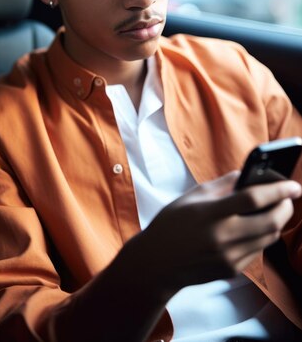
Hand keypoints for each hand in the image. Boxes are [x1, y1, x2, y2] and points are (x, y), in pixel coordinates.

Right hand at [141, 171, 301, 294]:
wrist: (157, 262)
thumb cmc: (172, 223)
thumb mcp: (192, 196)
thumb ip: (222, 185)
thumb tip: (247, 175)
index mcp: (210, 214)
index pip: (252, 199)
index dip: (277, 190)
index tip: (293, 185)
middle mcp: (222, 237)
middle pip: (270, 222)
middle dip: (285, 207)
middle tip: (287, 197)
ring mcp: (228, 257)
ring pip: (268, 238)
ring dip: (276, 222)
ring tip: (272, 209)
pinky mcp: (231, 270)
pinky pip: (256, 250)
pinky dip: (260, 236)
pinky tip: (251, 228)